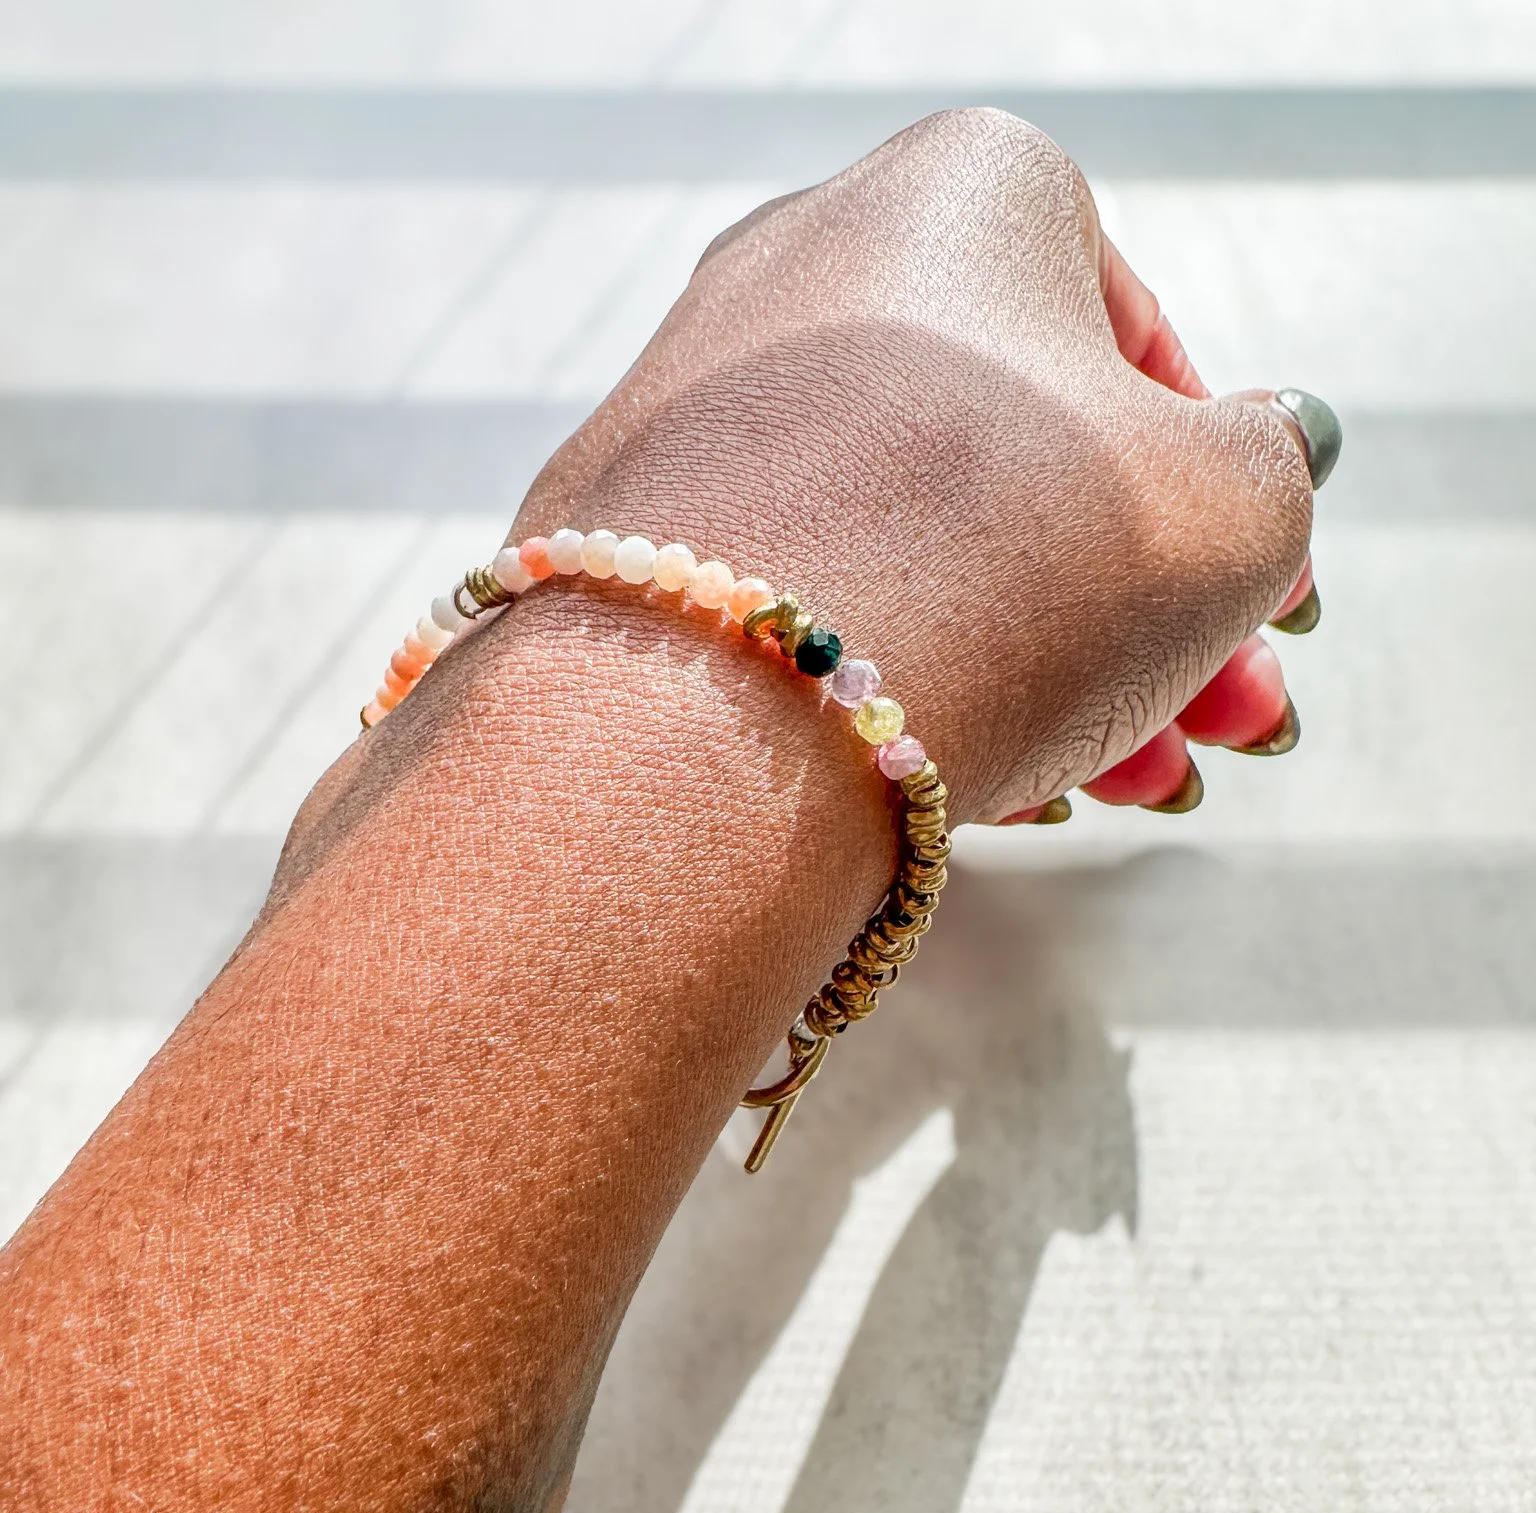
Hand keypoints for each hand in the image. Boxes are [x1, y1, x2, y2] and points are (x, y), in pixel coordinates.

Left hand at [512, 106, 1326, 824]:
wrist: (717, 718)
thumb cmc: (993, 577)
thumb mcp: (1234, 511)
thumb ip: (1270, 469)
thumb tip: (1245, 462)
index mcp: (962, 192)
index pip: (1138, 340)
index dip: (1219, 492)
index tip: (1253, 602)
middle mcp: (808, 264)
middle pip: (1026, 463)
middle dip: (1146, 611)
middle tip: (1214, 720)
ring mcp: (701, 403)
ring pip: (922, 545)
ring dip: (1046, 665)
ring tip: (1123, 779)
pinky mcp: (629, 540)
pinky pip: (807, 603)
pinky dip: (901, 676)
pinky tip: (983, 774)